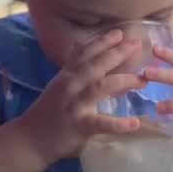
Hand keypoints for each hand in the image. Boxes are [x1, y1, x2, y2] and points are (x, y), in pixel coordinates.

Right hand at [18, 29, 145, 160]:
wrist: (30, 139)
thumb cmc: (49, 112)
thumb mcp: (61, 86)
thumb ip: (78, 72)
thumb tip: (104, 60)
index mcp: (67, 75)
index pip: (85, 53)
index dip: (102, 41)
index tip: (120, 32)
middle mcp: (70, 85)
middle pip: (95, 65)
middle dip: (117, 53)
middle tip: (137, 45)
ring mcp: (74, 105)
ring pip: (100, 87)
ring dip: (123, 81)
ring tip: (142, 80)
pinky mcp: (79, 126)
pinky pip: (101, 123)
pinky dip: (118, 124)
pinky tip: (134, 123)